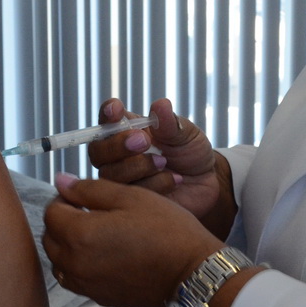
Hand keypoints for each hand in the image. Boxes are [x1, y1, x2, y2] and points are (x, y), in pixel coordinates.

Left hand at [42, 175, 222, 306]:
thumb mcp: (130, 197)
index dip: (65, 198)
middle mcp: (76, 264)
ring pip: (59, 261)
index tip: (83, 196)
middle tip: (90, 212)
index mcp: (80, 235)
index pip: (51, 212)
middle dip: (63, 221)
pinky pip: (75, 279)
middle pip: (49, 238)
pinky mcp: (99, 298)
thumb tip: (62, 182)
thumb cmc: (168, 233)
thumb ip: (90, 189)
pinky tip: (104, 254)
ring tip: (96, 234)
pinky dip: (79, 265)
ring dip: (68, 245)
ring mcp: (86, 285)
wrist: (192, 275)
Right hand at [88, 98, 234, 235]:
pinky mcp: (131, 201)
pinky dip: (155, 185)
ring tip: (164, 162)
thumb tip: (160, 105)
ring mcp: (123, 180)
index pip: (107, 120)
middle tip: (143, 141)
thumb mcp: (186, 134)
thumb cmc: (191, 152)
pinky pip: (130, 195)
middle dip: (118, 145)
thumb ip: (170, 123)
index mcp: (127, 131)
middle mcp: (118, 155)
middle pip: (98, 151)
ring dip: (138, 166)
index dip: (106, 114)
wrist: (206, 182)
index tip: (116, 110)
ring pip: (111, 175)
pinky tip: (173, 180)